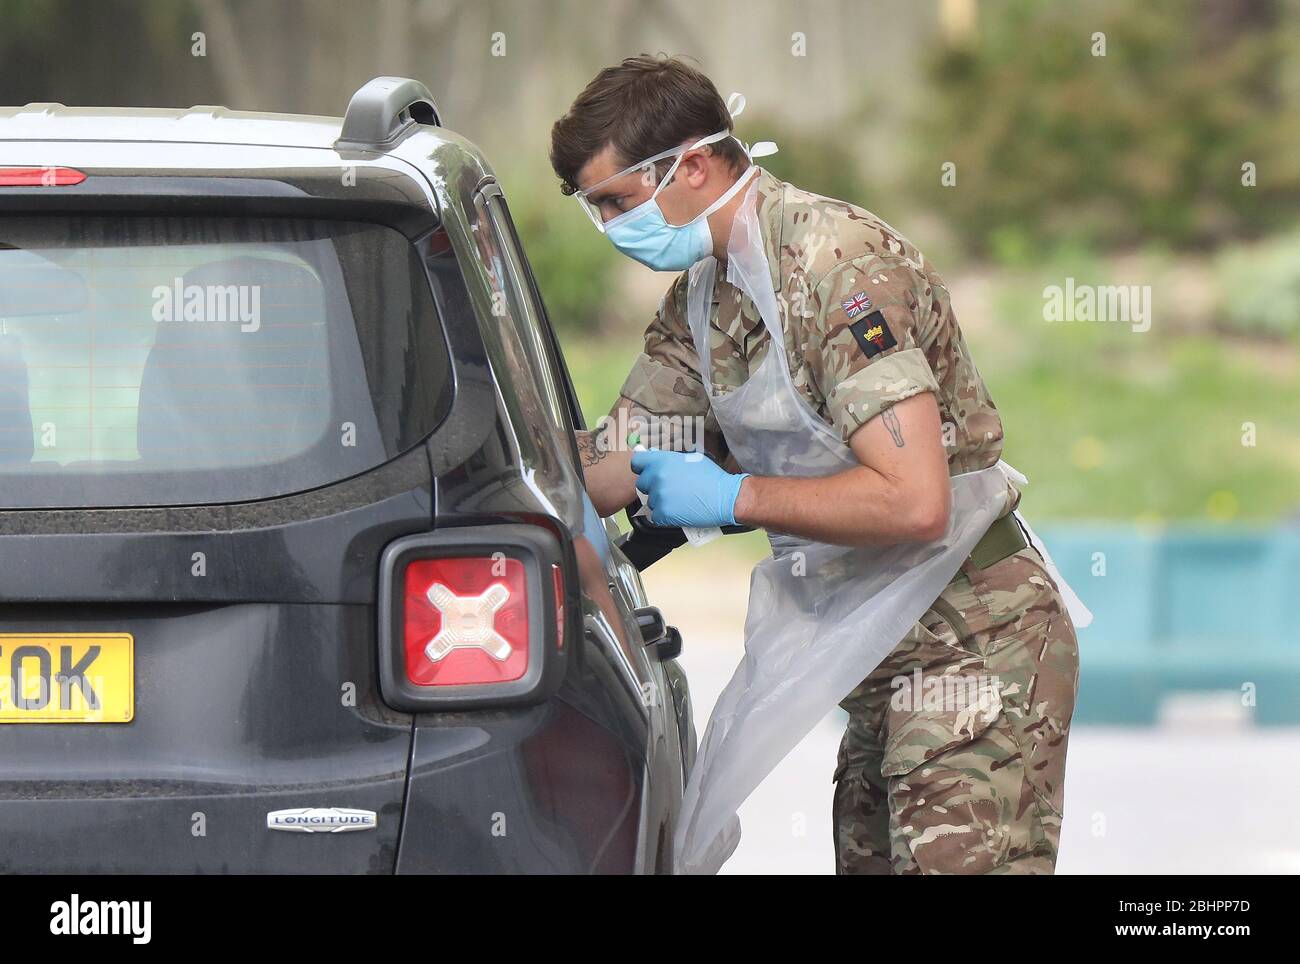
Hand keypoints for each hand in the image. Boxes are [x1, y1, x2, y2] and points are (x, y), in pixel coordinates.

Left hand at [630, 448, 748, 527]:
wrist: (725, 498)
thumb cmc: (711, 477)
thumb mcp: (690, 459)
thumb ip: (669, 459)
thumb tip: (653, 455)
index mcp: (662, 461)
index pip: (637, 462)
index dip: (642, 468)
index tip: (647, 472)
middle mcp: (657, 477)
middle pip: (642, 484)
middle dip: (652, 487)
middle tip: (669, 490)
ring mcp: (659, 496)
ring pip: (650, 502)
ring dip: (660, 503)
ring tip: (679, 502)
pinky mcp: (663, 513)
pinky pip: (655, 517)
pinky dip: (664, 517)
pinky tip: (678, 512)